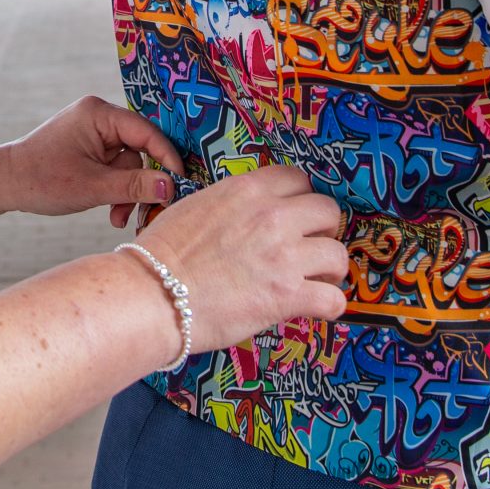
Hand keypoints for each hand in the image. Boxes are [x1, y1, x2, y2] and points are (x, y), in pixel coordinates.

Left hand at [0, 96, 183, 226]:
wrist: (3, 184)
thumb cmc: (41, 181)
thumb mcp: (92, 187)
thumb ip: (134, 186)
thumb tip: (171, 186)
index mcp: (99, 114)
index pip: (147, 133)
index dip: (167, 158)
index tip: (181, 184)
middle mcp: (99, 116)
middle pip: (140, 150)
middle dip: (138, 183)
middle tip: (143, 212)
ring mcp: (94, 131)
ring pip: (128, 164)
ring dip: (124, 192)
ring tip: (114, 217)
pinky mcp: (90, 147)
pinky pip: (114, 167)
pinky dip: (114, 188)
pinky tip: (108, 209)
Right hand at [133, 163, 348, 351]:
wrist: (152, 294)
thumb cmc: (162, 256)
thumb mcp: (198, 207)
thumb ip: (233, 207)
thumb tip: (245, 220)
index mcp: (248, 191)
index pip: (299, 179)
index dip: (302, 201)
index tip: (299, 218)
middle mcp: (272, 216)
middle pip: (327, 211)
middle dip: (323, 231)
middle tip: (310, 249)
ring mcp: (284, 255)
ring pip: (337, 254)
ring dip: (330, 270)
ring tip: (316, 281)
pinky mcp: (287, 294)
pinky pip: (333, 299)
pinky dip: (329, 306)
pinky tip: (318, 309)